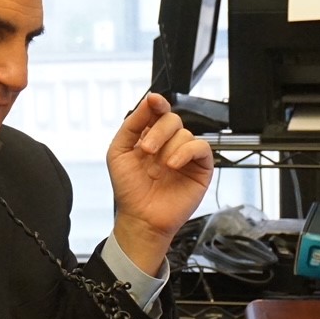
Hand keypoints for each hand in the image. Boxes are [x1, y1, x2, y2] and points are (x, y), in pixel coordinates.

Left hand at [107, 93, 213, 273]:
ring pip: (185, 133)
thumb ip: (131, 125)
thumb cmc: (129, 189)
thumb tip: (147, 102)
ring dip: (169, 148)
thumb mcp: (118, 152)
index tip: (153, 101)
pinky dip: (186, 152)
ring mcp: (185, 155)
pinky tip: (173, 165)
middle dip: (158, 131)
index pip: (157, 113)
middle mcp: (168, 144)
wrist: (141, 217)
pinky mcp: (200, 167)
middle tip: (146, 150)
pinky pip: (201, 147)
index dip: (157, 104)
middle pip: (172, 119)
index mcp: (149, 137)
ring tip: (160, 166)